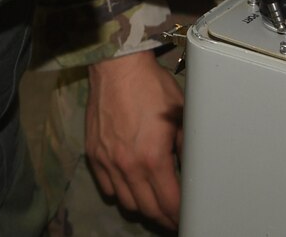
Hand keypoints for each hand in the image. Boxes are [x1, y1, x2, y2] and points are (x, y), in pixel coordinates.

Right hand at [85, 50, 184, 228]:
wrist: (117, 67)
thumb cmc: (151, 86)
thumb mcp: (180, 115)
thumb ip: (186, 146)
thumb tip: (191, 169)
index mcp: (153, 158)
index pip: (168, 203)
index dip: (178, 216)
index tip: (185, 218)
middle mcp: (128, 166)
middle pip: (147, 209)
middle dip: (163, 218)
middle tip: (172, 218)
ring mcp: (108, 162)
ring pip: (126, 202)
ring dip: (142, 207)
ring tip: (153, 204)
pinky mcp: (93, 154)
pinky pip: (106, 188)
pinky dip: (119, 192)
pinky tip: (130, 186)